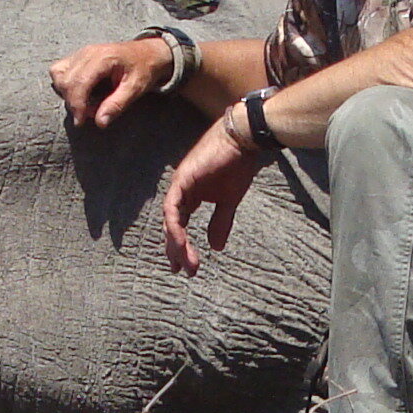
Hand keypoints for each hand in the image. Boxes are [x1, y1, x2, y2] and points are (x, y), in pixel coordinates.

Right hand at [49, 35, 171, 125]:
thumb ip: (117, 105)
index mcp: (103, 58)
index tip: (81, 122)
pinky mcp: (78, 56)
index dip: (77, 105)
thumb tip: (99, 123)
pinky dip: (64, 84)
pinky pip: (59, 70)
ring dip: (67, 94)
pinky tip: (80, 92)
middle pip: (66, 80)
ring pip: (58, 75)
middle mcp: (88, 53)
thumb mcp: (136, 89)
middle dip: (73, 103)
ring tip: (88, 103)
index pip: (79, 82)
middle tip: (91, 113)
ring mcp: (81, 53)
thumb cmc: (144, 69)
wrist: (148, 53)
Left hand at [159, 109, 263, 273]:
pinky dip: (175, 228)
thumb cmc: (237, 166)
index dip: (181, 246)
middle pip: (172, 226)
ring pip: (170, 221)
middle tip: (181, 271)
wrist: (243, 142)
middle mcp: (181, 192)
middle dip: (176, 250)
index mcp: (190, 197)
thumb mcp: (229, 202)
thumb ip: (220, 223)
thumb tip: (216, 247)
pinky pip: (173, 209)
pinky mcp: (182, 180)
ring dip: (176, 244)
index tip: (186, 266)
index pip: (180, 225)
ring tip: (185, 264)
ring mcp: (179, 186)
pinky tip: (181, 244)